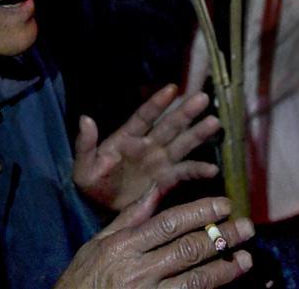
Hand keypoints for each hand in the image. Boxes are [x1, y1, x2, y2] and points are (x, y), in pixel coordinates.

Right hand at [55, 190, 254, 288]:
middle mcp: (137, 270)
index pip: (169, 223)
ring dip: (223, 269)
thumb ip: (131, 216)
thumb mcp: (99, 242)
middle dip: (221, 238)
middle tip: (247, 228)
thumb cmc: (83, 278)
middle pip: (187, 250)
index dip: (200, 212)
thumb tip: (159, 186)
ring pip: (194, 280)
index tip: (224, 205)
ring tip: (246, 260)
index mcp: (123, 245)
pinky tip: (225, 284)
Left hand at [74, 84, 220, 210]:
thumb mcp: (83, 165)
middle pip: (170, 125)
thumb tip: (85, 119)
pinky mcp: (166, 180)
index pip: (145, 116)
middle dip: (185, 112)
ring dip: (198, 134)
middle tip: (203, 98)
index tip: (172, 88)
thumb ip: (86, 144)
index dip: (157, 103)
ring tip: (214, 123)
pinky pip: (184, 173)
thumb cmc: (91, 183)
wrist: (99, 209)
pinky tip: (212, 169)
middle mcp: (148, 145)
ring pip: (182, 144)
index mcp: (128, 137)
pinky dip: (198, 170)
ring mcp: (159, 161)